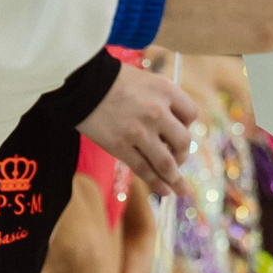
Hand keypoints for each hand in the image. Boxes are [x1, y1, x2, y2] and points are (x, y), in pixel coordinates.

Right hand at [80, 62, 197, 197]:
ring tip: (179, 189)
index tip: (181, 131)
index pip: (191, 115)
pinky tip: (163, 191)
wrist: (82, 83)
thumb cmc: (115, 81)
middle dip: (182, 155)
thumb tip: (175, 128)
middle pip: (183, 142)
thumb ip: (164, 100)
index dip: (188, 125)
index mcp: (166, 91)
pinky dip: (156, 184)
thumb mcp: (148, 81)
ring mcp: (139, 131)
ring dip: (174, 179)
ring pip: (166, 163)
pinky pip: (144, 170)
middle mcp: (157, 111)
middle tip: (177, 160)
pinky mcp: (120, 146)